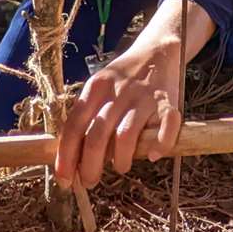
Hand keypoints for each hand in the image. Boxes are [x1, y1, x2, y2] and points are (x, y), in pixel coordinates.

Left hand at [54, 41, 181, 189]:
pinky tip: (152, 155)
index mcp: (96, 87)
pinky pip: (166, 129)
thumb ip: (87, 116)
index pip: (74, 125)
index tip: (64, 180)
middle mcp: (118, 91)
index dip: (66, 156)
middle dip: (90, 166)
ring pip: (126, 136)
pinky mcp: (168, 102)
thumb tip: (71, 158)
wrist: (157, 51)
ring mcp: (144, 97)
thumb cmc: (122, 78)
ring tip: (120, 167)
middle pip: (97, 135)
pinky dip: (159, 146)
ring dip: (120, 160)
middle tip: (89, 181)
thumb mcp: (99, 87)